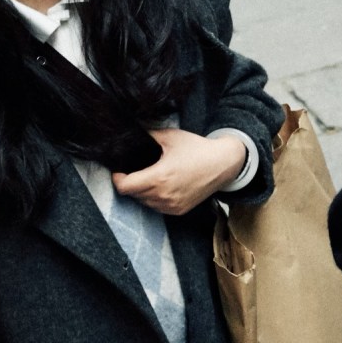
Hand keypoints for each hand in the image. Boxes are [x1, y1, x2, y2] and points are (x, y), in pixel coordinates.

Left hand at [112, 128, 245, 215]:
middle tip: (136, 170)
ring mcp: (171, 205)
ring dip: (142, 192)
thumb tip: (131, 132)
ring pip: (144, 202)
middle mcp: (164, 195)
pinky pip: (157, 207)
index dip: (118, 178)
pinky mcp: (178, 210)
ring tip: (151, 177)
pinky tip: (163, 186)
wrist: (223, 163)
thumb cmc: (197, 149)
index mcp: (159, 177)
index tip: (119, 170)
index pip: (124, 187)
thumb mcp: (171, 137)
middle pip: (133, 194)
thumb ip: (148, 135)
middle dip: (131, 182)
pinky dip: (155, 198)